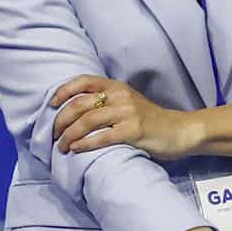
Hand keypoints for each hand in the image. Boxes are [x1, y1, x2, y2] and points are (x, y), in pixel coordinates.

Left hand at [49, 76, 198, 158]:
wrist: (179, 131)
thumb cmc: (150, 120)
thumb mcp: (128, 103)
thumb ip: (106, 102)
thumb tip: (73, 112)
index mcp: (117, 86)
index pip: (84, 81)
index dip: (64, 91)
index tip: (52, 105)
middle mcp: (120, 96)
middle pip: (80, 104)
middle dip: (61, 121)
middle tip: (54, 135)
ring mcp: (127, 113)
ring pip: (87, 121)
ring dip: (69, 136)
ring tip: (62, 147)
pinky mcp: (133, 131)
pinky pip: (102, 137)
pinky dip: (85, 144)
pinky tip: (77, 150)